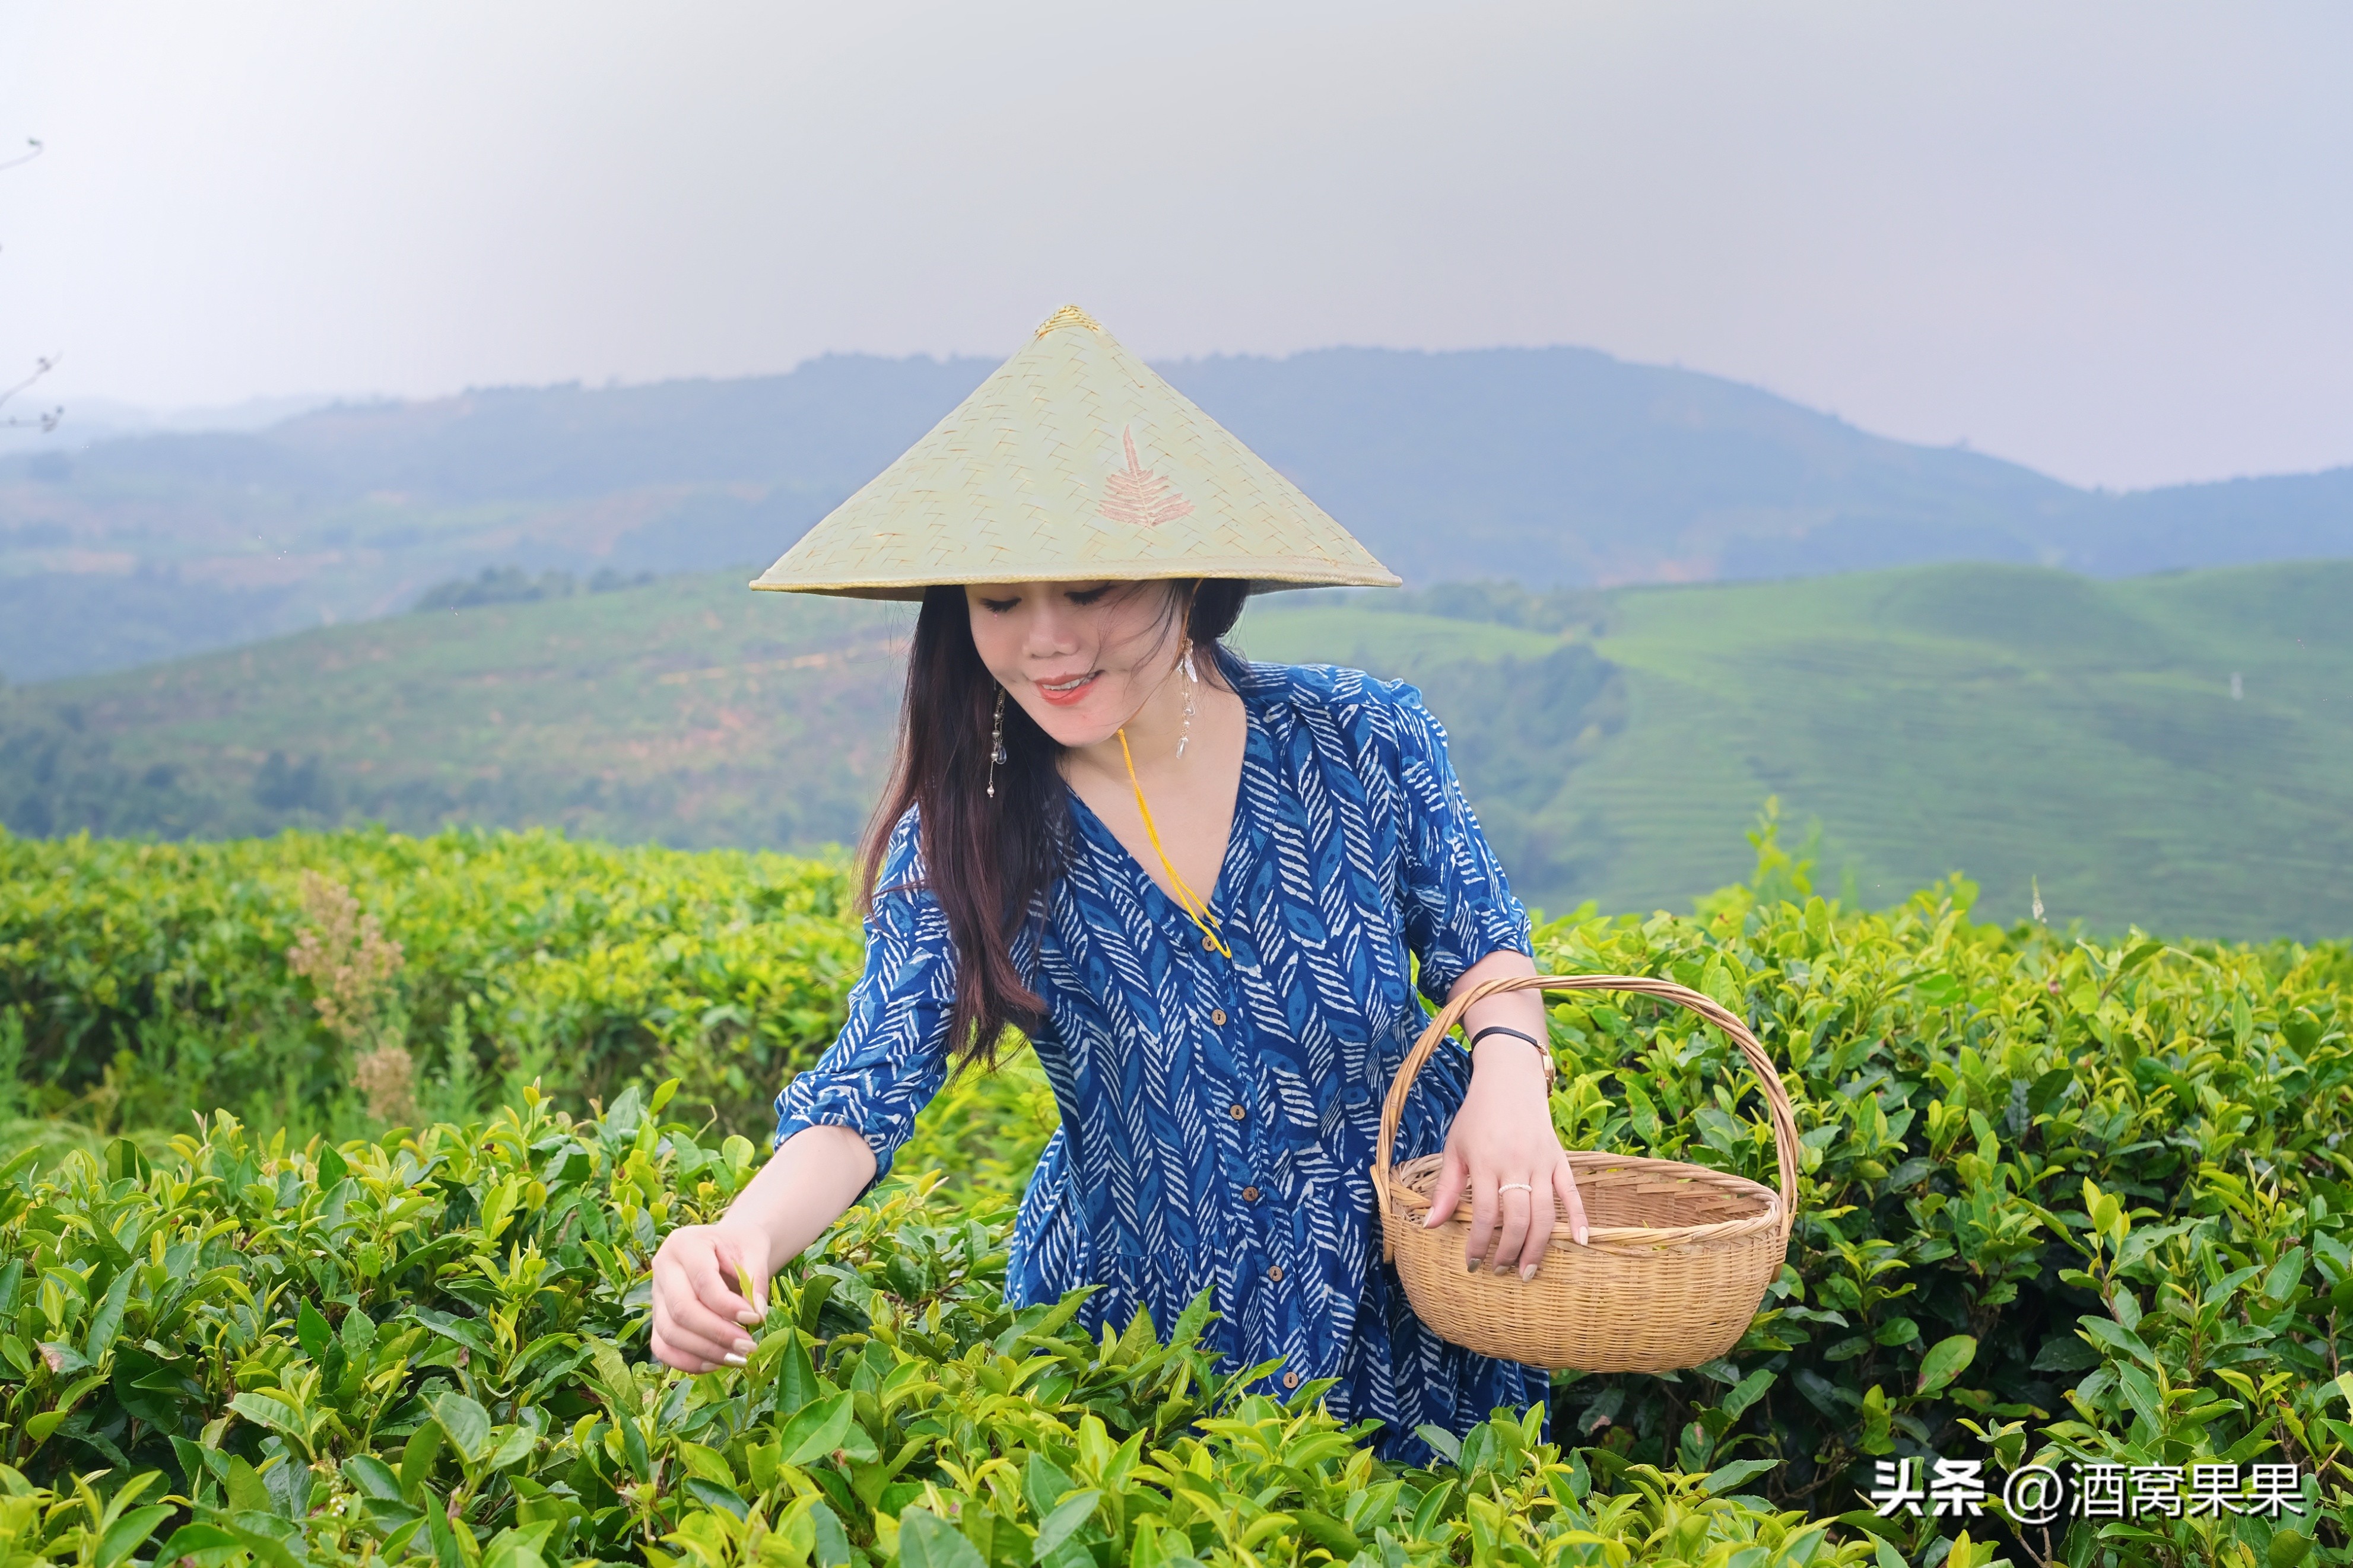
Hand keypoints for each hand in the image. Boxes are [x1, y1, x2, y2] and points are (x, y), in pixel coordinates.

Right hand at [650, 1220, 775, 1371]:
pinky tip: (715, 1364)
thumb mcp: (753, 1252)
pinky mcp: (656, 1317)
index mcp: (683, 1244)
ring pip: (669, 1333)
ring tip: (737, 1359)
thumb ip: (757, 1280)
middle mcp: (662, 1268)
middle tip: (747, 1347)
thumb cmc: (739, 1246)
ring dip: (705, 1352)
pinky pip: (663, 1347)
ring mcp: (655, 1294)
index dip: (728, 1306)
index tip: (755, 1319)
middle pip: (681, 1310)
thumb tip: (757, 1315)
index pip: (702, 1281)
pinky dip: (687, 1361)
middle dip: (716, 1334)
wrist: (725, 1246)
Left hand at [1422, 1039, 1588, 1277]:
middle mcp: (1515, 1164)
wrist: (1509, 1080)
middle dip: (1508, 1252)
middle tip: (1501, 1271)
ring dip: (1537, 1246)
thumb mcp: (1454, 1147)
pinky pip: (1572, 1193)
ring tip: (1528, 1270)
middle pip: (1516, 1219)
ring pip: (1545, 1213)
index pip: (1482, 1213)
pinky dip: (1579, 1218)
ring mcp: (1541, 1162)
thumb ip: (1445, 1188)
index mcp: (1485, 1162)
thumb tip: (1429, 1224)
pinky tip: (1581, 1243)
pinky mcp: (1559, 1159)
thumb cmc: (1477, 1116)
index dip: (1477, 1243)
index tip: (1472, 1264)